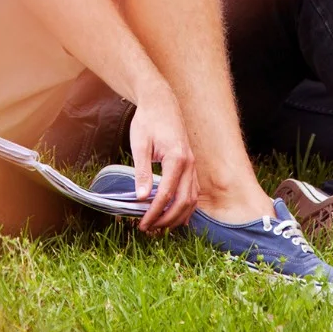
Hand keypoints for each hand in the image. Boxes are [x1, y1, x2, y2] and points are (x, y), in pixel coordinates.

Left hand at [129, 86, 197, 232]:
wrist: (161, 102)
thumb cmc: (148, 121)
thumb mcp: (140, 145)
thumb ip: (142, 171)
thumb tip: (141, 197)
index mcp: (177, 158)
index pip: (166, 194)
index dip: (154, 212)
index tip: (142, 223)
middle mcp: (189, 164)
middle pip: (183, 202)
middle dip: (167, 219)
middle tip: (149, 229)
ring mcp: (193, 165)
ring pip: (192, 199)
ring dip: (177, 216)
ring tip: (160, 227)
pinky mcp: (191, 164)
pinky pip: (192, 191)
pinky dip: (185, 206)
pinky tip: (174, 215)